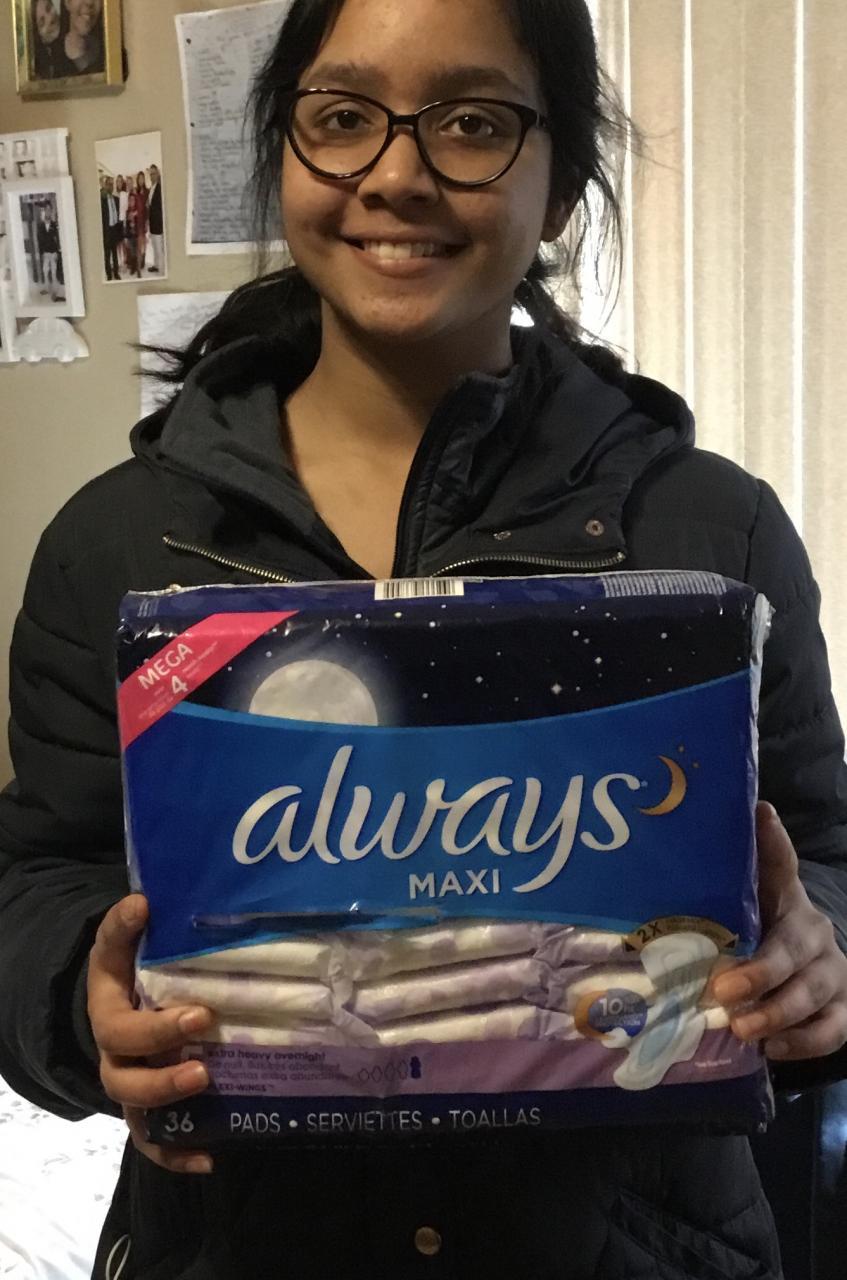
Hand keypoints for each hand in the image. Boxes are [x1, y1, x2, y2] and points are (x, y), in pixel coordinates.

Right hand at [87, 893, 215, 1173]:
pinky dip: (177, 1154)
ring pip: (138, 1112)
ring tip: (206, 1092)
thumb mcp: (119, 946)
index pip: (121, 1028)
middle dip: (165, 1074)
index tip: (201, 1013)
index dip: (158, 1028)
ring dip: (170, 1109)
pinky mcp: (148, 1109)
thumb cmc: (127, 970)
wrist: (118, 1001)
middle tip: (205, 1062)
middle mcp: (114, 1058)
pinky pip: (154, 1141)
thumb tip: (142, 901)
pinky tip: (210, 1158)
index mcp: (108, 1016)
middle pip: (126, 1078)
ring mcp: (130, 1086)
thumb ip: (125, 925)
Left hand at [713, 802, 846, 1059]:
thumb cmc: (764, 933)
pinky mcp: (845, 1012)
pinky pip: (832, 1032)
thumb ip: (737, 876)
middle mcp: (816, 934)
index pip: (783, 866)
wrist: (808, 968)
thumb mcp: (749, 904)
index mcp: (789, 900)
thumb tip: (741, 812)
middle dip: (761, 973)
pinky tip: (772, 1050)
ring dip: (778, 1015)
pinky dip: (802, 1044)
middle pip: (795, 952)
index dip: (772, 843)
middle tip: (722, 990)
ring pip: (815, 995)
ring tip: (742, 1028)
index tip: (763, 815)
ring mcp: (835, 975)